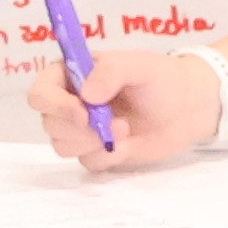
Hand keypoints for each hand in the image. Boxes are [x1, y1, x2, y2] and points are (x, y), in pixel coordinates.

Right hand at [27, 39, 223, 174]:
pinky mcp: (96, 150)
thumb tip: (85, 94)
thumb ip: (112, 71)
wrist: (187, 109)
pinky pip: (86, 162)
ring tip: (125, 130)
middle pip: (49, 124)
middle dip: (80, 129)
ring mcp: (81, 129)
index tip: (83, 114)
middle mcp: (69, 101)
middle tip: (115, 124)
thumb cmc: (163, 79)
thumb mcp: (141, 65)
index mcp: (71, 74)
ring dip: (92, 143)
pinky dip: (106, 157)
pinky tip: (127, 144)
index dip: (55, 106)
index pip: (40, 94)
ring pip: (62, 146)